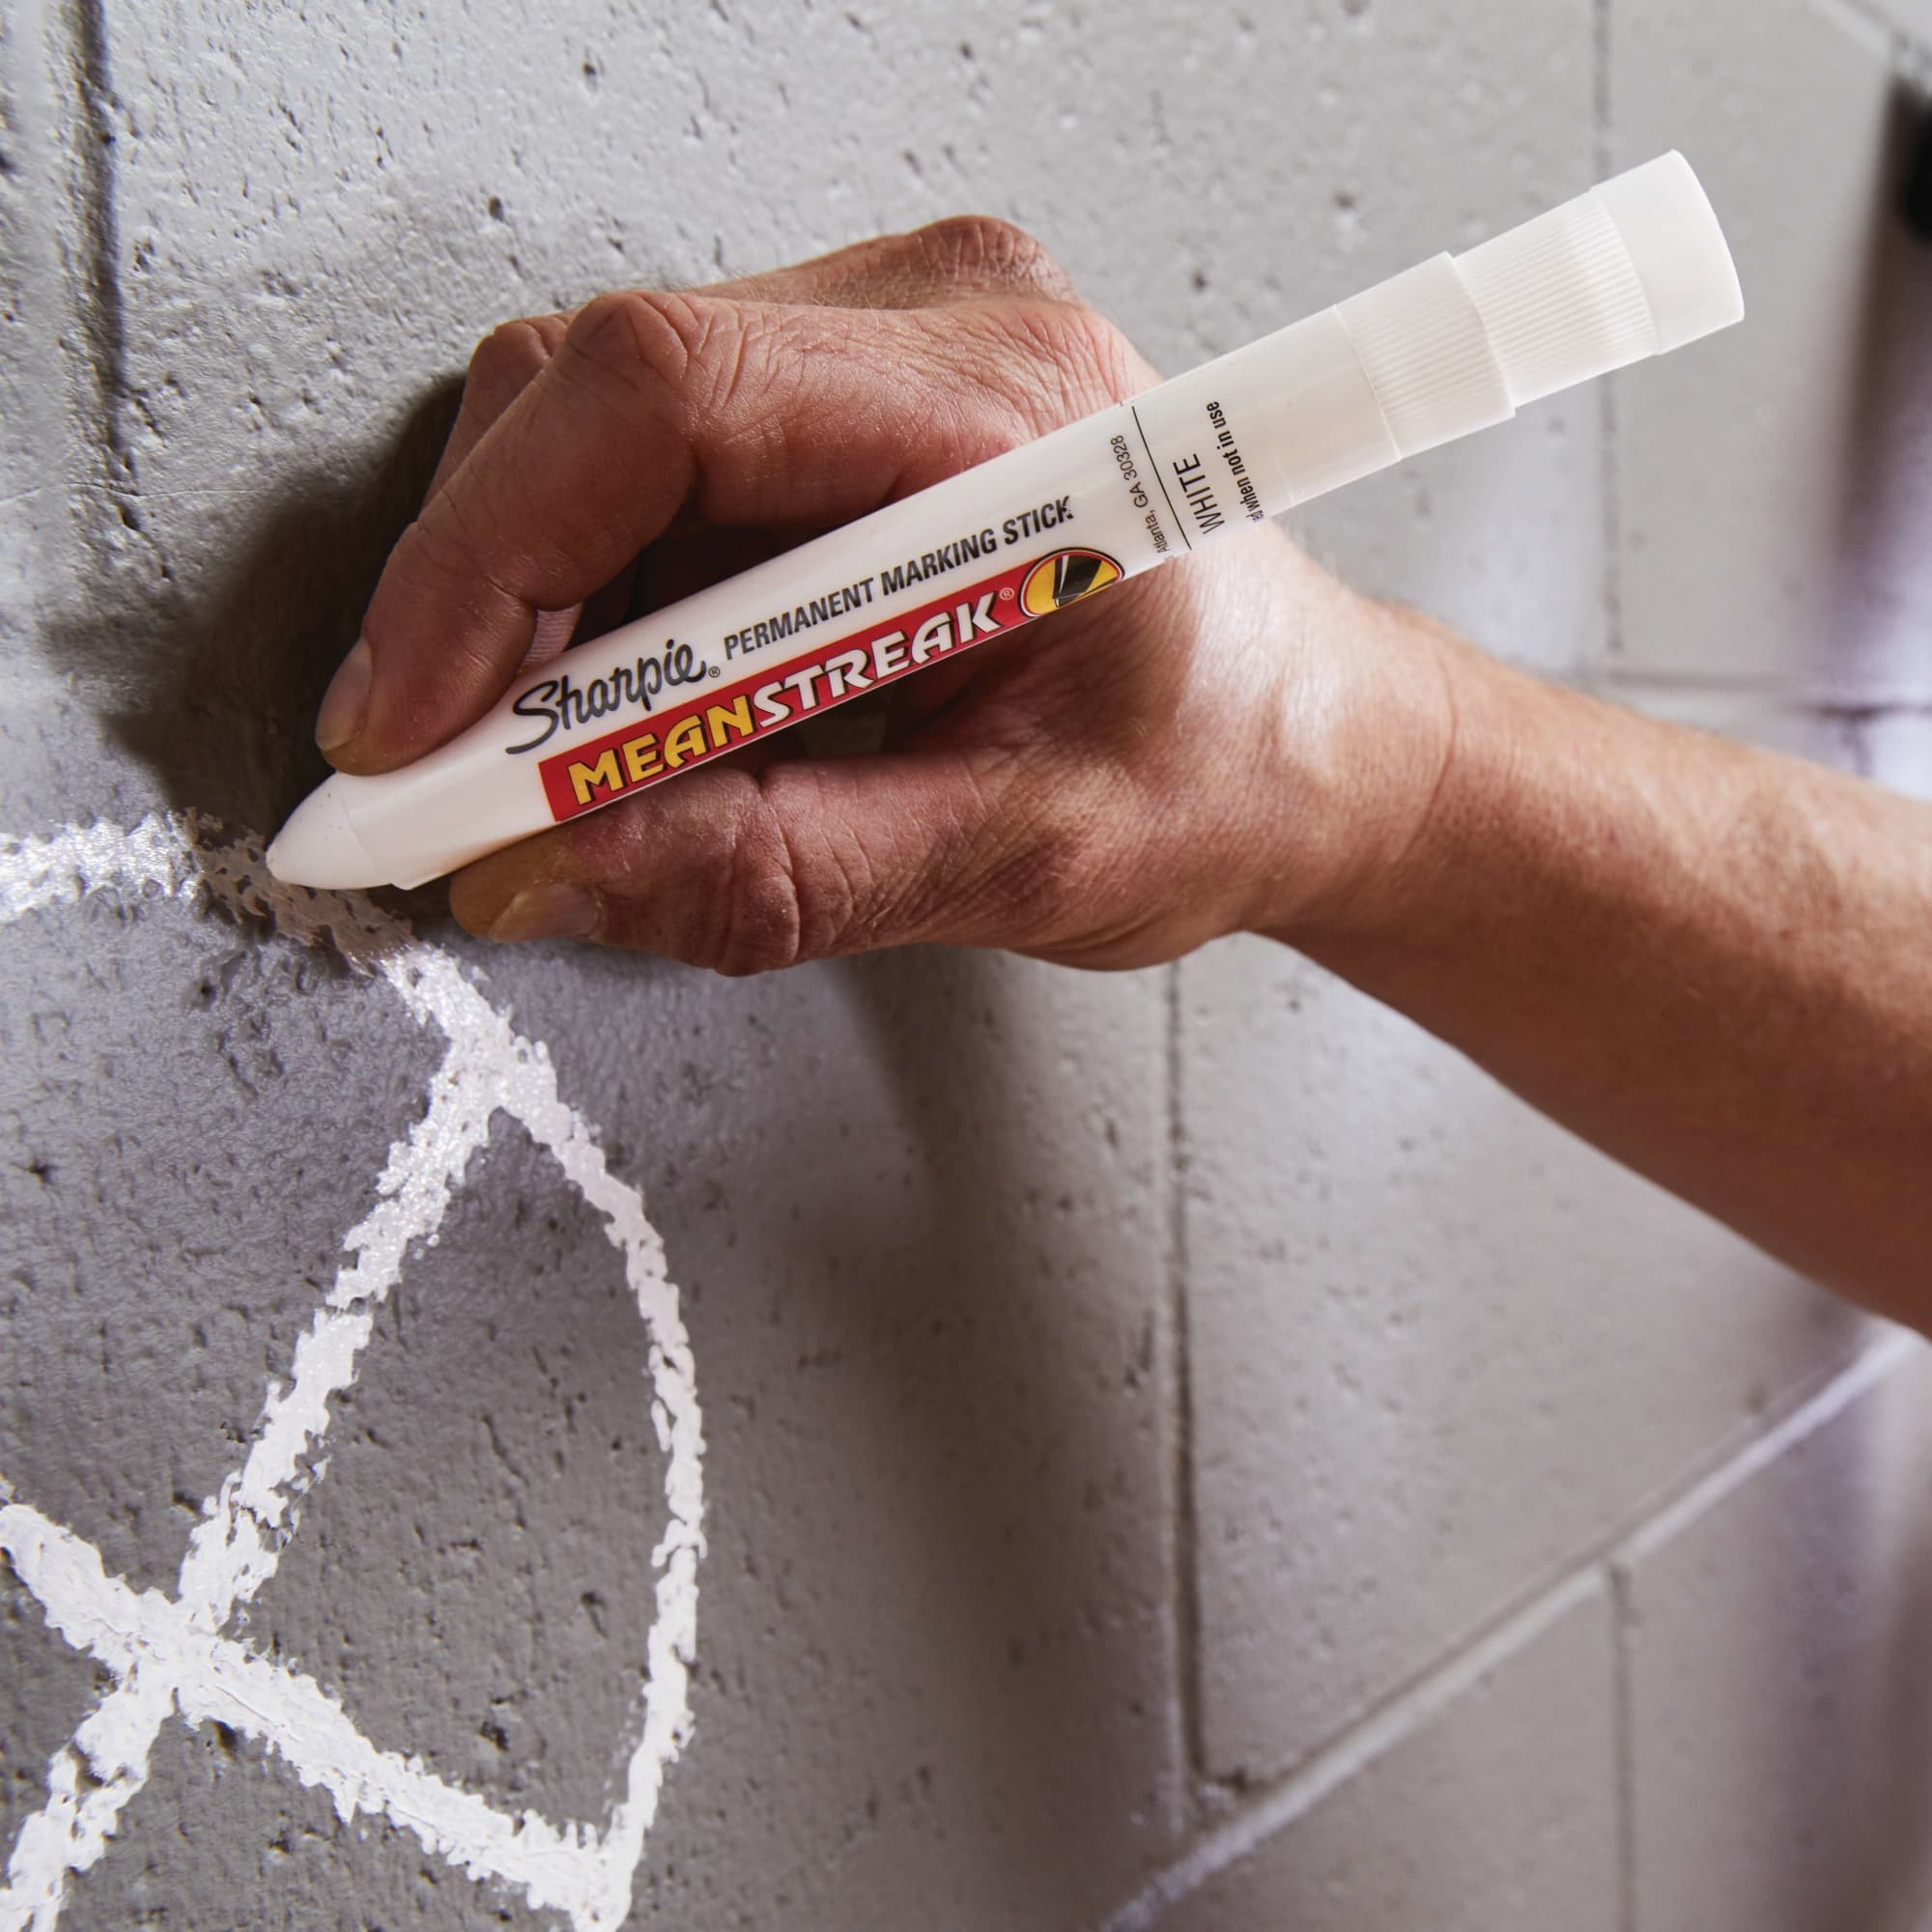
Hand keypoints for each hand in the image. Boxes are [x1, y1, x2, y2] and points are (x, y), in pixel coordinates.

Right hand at [323, 217, 1452, 972]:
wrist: (1300, 737)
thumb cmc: (1224, 769)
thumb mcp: (1021, 858)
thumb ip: (778, 873)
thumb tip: (542, 870)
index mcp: (1013, 406)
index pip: (665, 403)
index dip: (493, 567)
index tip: (414, 734)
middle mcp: (936, 326)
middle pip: (592, 398)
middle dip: (485, 611)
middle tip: (452, 792)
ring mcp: (876, 346)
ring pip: (587, 437)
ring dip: (537, 625)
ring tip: (565, 779)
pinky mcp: (834, 404)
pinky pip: (642, 480)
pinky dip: (597, 615)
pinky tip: (643, 720)